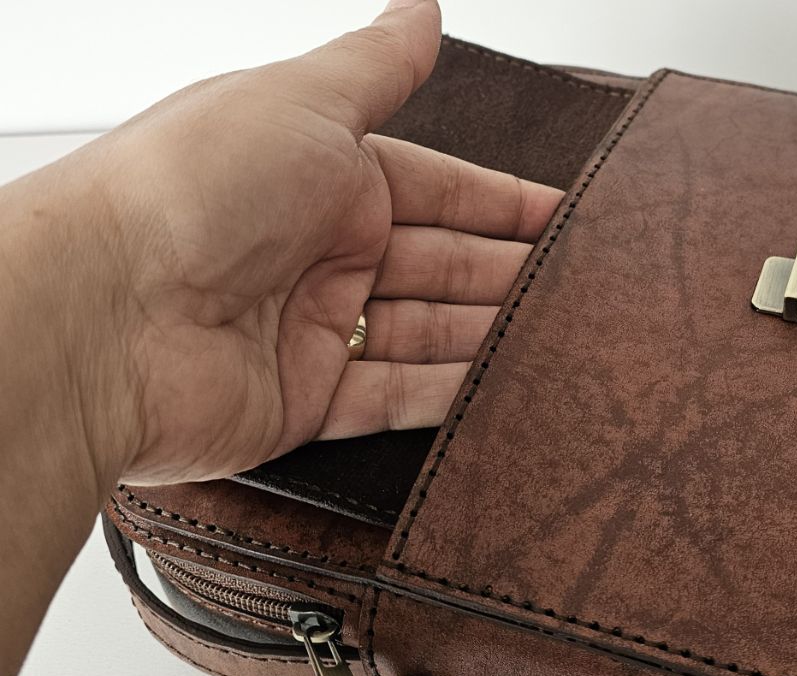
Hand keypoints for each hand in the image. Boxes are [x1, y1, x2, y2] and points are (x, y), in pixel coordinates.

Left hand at [27, 0, 559, 485]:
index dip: (503, 202)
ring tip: (555, 337)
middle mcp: (316, 248)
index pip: (437, 187)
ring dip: (486, 332)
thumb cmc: (188, 191)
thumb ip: (377, 64)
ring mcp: (310, 327)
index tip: (563, 218)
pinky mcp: (302, 400)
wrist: (106, 315)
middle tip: (576, 285)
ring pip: (425, 331)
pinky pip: (391, 398)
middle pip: (440, 263)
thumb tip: (422, 9)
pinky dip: (445, 394)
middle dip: (506, 271)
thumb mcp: (302, 100)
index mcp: (320, 174)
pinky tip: (497, 389)